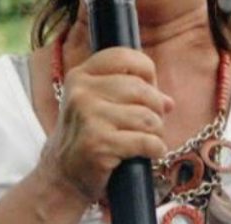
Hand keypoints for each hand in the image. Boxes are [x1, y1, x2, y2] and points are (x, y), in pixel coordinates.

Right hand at [40, 48, 173, 200]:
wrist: (62, 176)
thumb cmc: (87, 136)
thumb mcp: (98, 104)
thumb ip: (130, 93)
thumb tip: (168, 102)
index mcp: (80, 76)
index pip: (122, 56)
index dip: (145, 69)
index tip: (151, 86)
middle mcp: (81, 93)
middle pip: (141, 88)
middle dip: (156, 107)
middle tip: (152, 122)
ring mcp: (89, 118)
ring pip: (147, 116)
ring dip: (156, 131)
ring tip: (149, 138)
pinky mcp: (99, 144)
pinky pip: (145, 141)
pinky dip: (156, 148)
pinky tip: (150, 152)